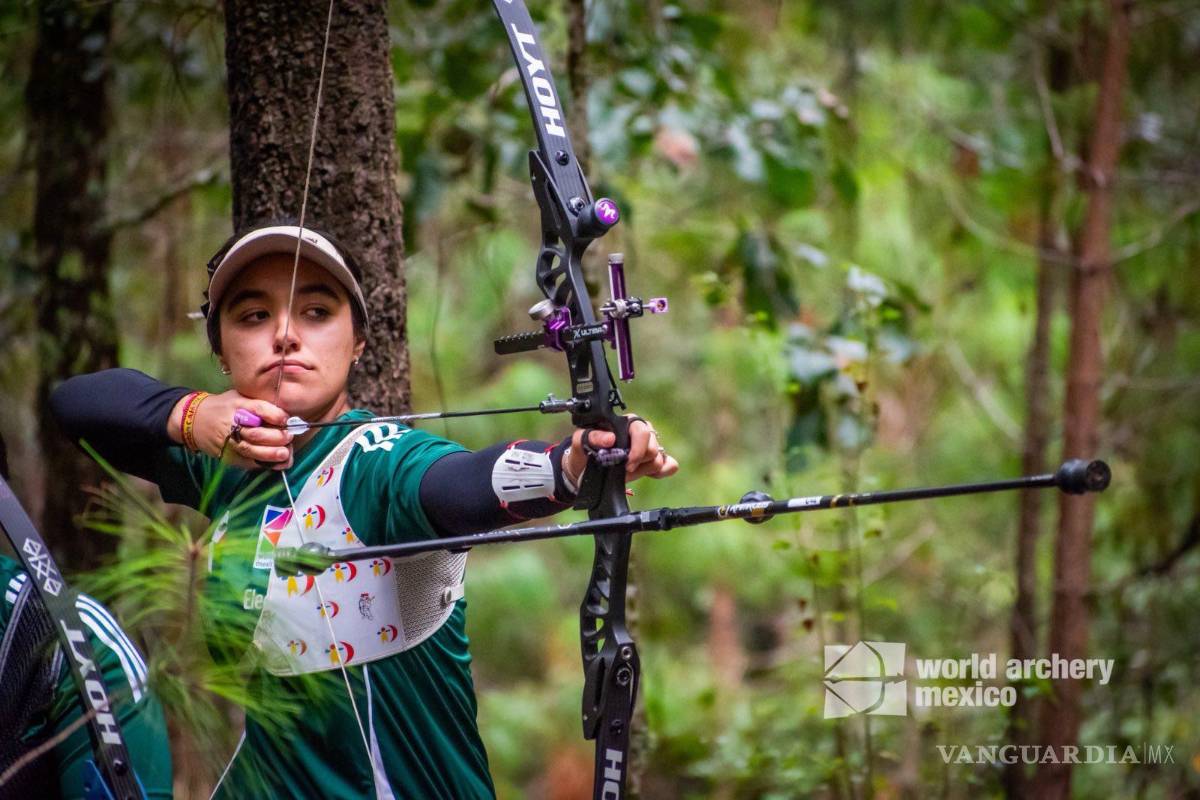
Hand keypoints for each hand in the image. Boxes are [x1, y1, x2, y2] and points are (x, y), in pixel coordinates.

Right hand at [173, 390, 294, 470]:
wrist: (195, 421)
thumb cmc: (224, 407)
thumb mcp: (239, 397)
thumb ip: (259, 404)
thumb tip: (286, 414)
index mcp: (237, 405)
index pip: (259, 409)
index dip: (275, 415)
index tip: (287, 419)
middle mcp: (232, 424)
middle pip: (256, 433)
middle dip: (276, 437)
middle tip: (289, 437)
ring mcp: (229, 442)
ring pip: (252, 451)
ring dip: (271, 454)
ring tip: (285, 453)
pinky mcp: (229, 456)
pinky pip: (249, 462)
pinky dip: (266, 464)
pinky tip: (279, 463)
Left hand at [563, 415, 678, 486]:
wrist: (584, 469)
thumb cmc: (584, 452)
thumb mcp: (580, 442)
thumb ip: (592, 436)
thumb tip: (610, 438)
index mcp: (625, 423)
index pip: (642, 432)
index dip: (637, 450)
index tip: (627, 465)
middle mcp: (640, 432)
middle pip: (653, 448)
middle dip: (638, 463)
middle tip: (623, 470)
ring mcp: (648, 447)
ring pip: (659, 459)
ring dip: (643, 470)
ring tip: (627, 473)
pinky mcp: (653, 461)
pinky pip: (670, 464)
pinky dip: (663, 471)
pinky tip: (650, 474)